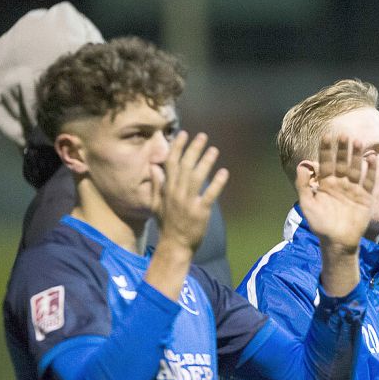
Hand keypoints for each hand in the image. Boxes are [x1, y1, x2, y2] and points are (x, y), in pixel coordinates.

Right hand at [152, 131, 228, 253]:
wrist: (174, 245)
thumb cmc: (166, 224)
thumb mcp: (155, 204)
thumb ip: (156, 184)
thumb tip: (154, 167)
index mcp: (166, 190)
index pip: (170, 163)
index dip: (177, 147)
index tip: (184, 134)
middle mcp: (176, 193)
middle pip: (184, 166)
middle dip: (193, 149)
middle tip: (202, 136)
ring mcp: (188, 202)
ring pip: (196, 177)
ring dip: (205, 162)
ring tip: (214, 149)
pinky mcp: (200, 212)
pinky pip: (209, 194)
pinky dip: (217, 183)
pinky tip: (223, 172)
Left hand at [296, 133, 377, 252]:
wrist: (338, 242)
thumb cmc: (320, 225)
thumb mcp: (307, 204)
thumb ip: (303, 184)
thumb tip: (302, 164)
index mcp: (325, 184)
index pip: (326, 162)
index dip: (326, 150)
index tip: (326, 136)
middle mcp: (340, 183)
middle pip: (342, 162)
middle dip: (342, 149)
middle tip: (344, 135)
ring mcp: (353, 189)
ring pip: (355, 168)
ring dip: (357, 156)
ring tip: (358, 142)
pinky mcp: (365, 197)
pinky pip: (369, 181)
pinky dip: (371, 170)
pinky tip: (371, 159)